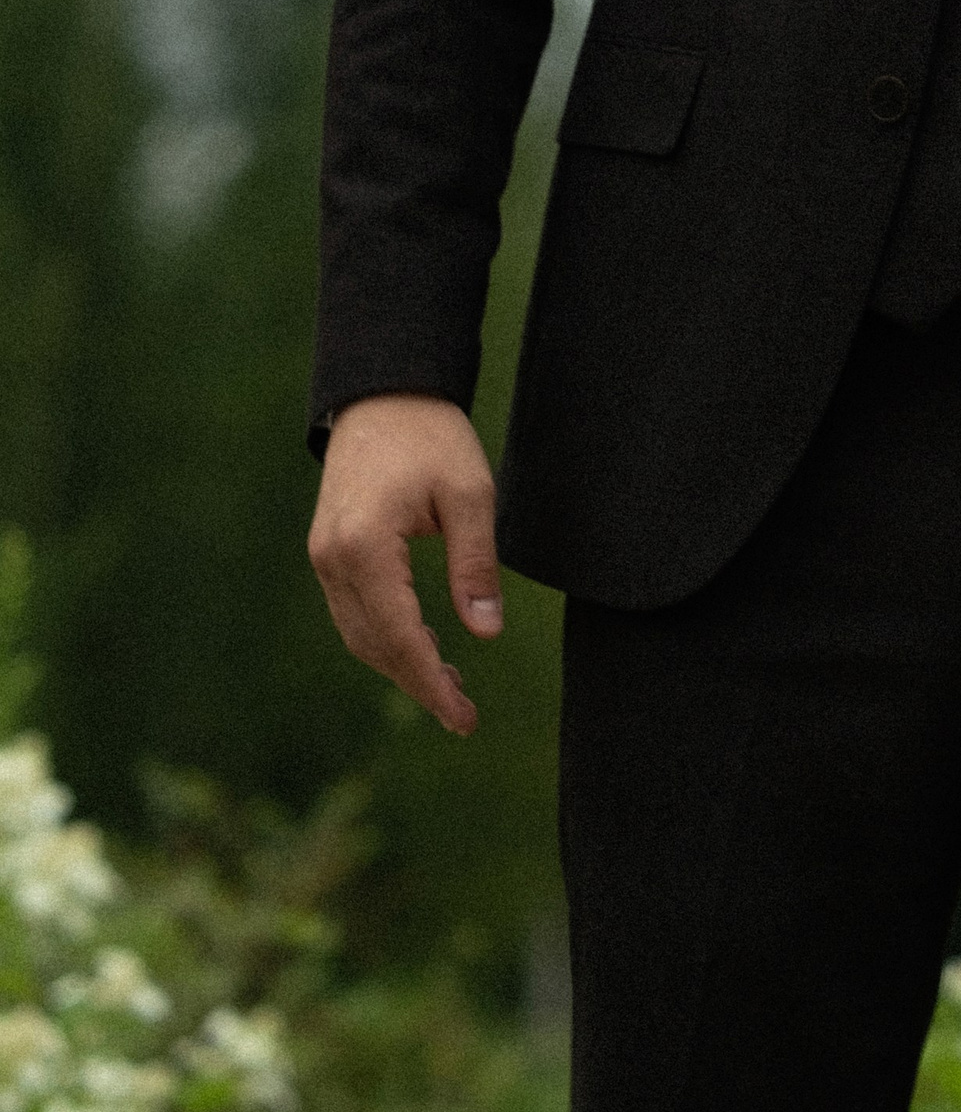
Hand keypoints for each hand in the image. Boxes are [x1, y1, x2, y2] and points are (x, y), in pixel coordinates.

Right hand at [308, 394, 502, 734]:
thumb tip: (486, 632)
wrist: (385, 393)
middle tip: (464, 714)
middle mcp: (333, 559)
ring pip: (360, 634)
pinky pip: (355, 612)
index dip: (431, 681)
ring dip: (401, 665)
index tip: (463, 718)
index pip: (399, 636)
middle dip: (419, 682)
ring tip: (452, 686)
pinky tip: (422, 647)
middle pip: (374, 645)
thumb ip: (475, 564)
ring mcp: (324, 556)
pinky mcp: (328, 551)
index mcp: (364, 546)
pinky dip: (386, 638)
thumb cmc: (433, 436)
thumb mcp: (469, 494)